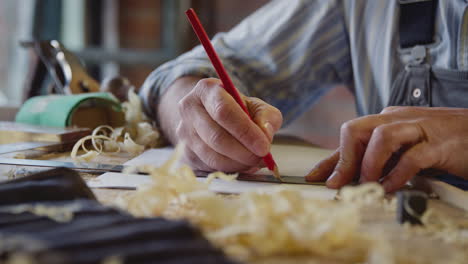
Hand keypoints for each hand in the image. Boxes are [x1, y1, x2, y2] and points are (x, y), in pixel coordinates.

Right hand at [167, 78, 281, 171]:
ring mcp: (183, 132)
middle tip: (262, 158)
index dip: (245, 131)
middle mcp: (189, 108)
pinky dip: (230, 169)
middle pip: (216, 137)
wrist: (210, 115)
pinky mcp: (185, 153)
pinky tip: (242, 164)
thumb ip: (267, 117)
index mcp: (206, 89)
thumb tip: (265, 135)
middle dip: (244, 152)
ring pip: (212, 156)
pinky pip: (209, 167)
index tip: (264, 147)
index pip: (224, 111)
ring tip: (254, 161)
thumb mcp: (256, 106)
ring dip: (238, 163)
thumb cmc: (237, 109)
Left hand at [306, 106, 467, 191]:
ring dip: (369, 163)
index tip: (314, 177)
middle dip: (345, 159)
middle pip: (357, 129)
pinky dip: (398, 174)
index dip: (330, 159)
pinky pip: (412, 156)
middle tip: (339, 183)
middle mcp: (398, 119)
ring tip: (367, 184)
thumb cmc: (440, 143)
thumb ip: (379, 160)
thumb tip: (350, 178)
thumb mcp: (403, 151)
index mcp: (387, 120)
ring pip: (381, 136)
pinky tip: (392, 187)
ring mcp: (419, 128)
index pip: (350, 137)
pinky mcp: (440, 143)